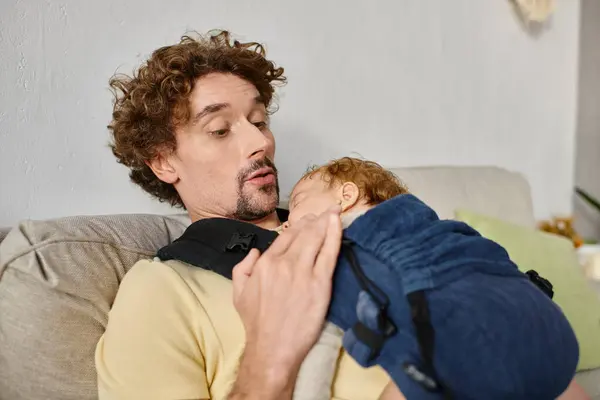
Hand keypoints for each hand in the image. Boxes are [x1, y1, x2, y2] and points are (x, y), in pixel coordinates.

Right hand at [232, 206, 341, 384]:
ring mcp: (303, 272)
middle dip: (315, 220)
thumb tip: (255, 252)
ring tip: (333, 212)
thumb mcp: (239, 292)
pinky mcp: (321, 283)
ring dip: (326, 222)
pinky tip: (338, 222)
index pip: (285, 236)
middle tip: (325, 212)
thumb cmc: (256, 323)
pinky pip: (329, 252)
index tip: (307, 220)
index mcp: (265, 263)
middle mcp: (284, 263)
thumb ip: (243, 268)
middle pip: (302, 233)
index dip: (298, 226)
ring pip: (316, 238)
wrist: (273, 348)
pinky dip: (335, 234)